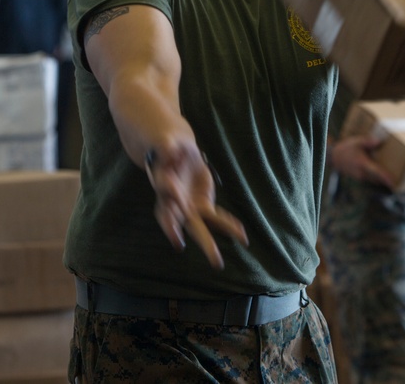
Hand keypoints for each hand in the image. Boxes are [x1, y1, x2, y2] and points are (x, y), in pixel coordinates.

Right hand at [145, 144, 247, 269]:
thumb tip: (170, 149)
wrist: (174, 152)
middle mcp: (173, 201)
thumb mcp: (168, 142)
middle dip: (183, 234)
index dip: (168, 195)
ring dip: (207, 244)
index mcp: (162, 183)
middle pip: (177, 220)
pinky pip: (215, 218)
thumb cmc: (168, 145)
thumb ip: (167, 148)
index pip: (164, 192)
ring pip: (197, 227)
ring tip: (217, 263)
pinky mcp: (202, 205)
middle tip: (181, 246)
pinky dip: (229, 227)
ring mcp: (188, 207)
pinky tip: (242, 237)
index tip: (174, 197)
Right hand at [328, 135, 393, 188]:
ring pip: (374, 180)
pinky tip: (380, 171)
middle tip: (399, 179)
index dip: (386, 178)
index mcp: (362, 164)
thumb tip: (379, 141)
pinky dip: (376, 177)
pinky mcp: (359, 177)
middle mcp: (362, 173)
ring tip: (392, 177)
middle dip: (387, 180)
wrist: (333, 157)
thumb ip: (368, 141)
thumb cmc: (345, 148)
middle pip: (378, 179)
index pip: (377, 172)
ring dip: (382, 179)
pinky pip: (371, 178)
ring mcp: (360, 176)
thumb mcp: (356, 141)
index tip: (394, 182)